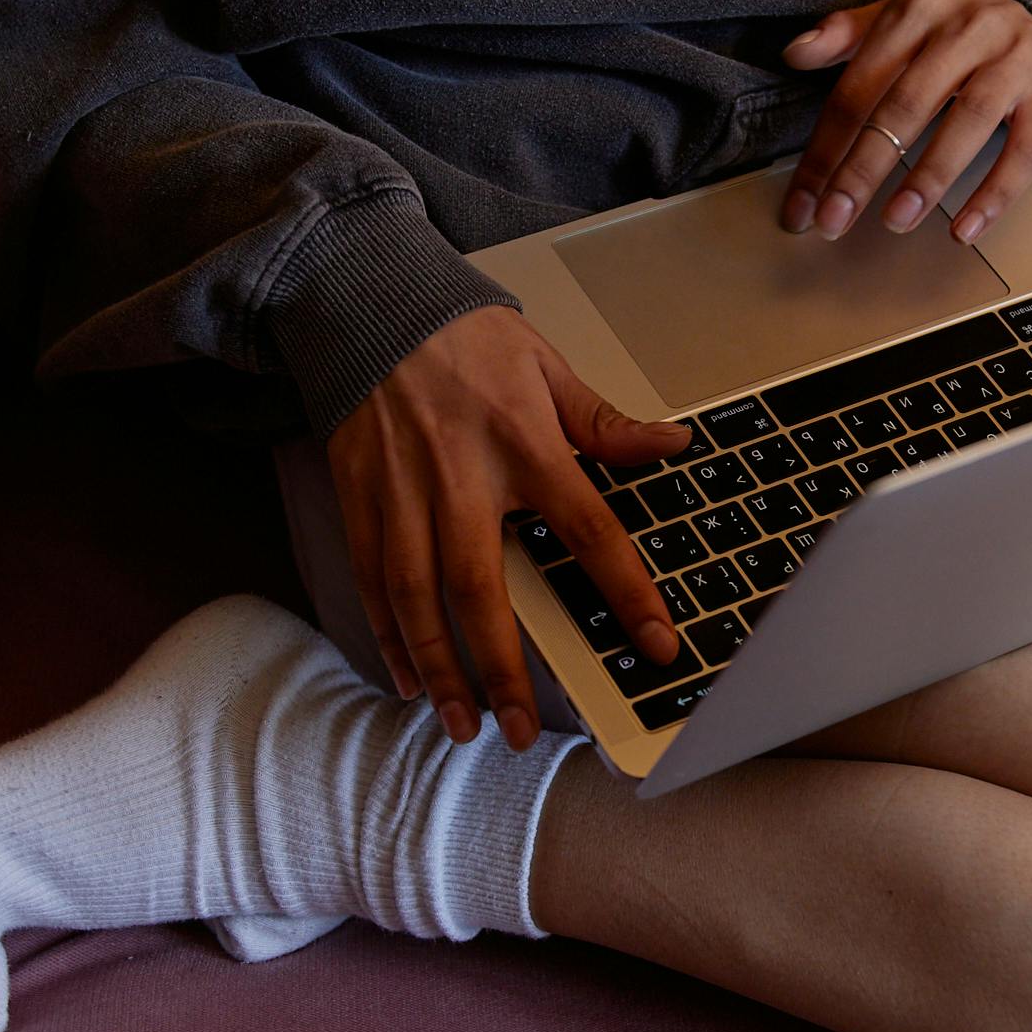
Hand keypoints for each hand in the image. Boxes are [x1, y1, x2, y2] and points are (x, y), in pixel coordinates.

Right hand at [326, 306, 692, 750]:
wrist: (369, 302)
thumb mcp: (546, 365)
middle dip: (501, 667)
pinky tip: (410, 679)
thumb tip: (673, 443)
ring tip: (465, 724)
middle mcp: (459, 475)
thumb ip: (605, 421)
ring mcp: (402, 492)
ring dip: (441, 668)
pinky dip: (388, 635)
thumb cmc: (464, 336)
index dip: (626, 591)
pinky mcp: (359, 498)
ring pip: (416, 597)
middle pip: (479, 587)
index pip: (587, 529)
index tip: (655, 644)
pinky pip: (372, 579)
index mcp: (522, 442)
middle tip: (524, 729)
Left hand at [778, 0, 1031, 245]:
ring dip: (929, 178)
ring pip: (969, 122)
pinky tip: (963, 230)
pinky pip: (1026, 151)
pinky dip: (995, 194)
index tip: (802, 205)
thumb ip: (846, 35)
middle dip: (864, 169)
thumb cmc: (956, 28)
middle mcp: (966, 31)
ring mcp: (1014, 61)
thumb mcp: (901, 18)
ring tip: (895, 221)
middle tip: (835, 220)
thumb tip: (794, 53)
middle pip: (906, 105)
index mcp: (916, 13)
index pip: (858, 88)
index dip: (825, 150)